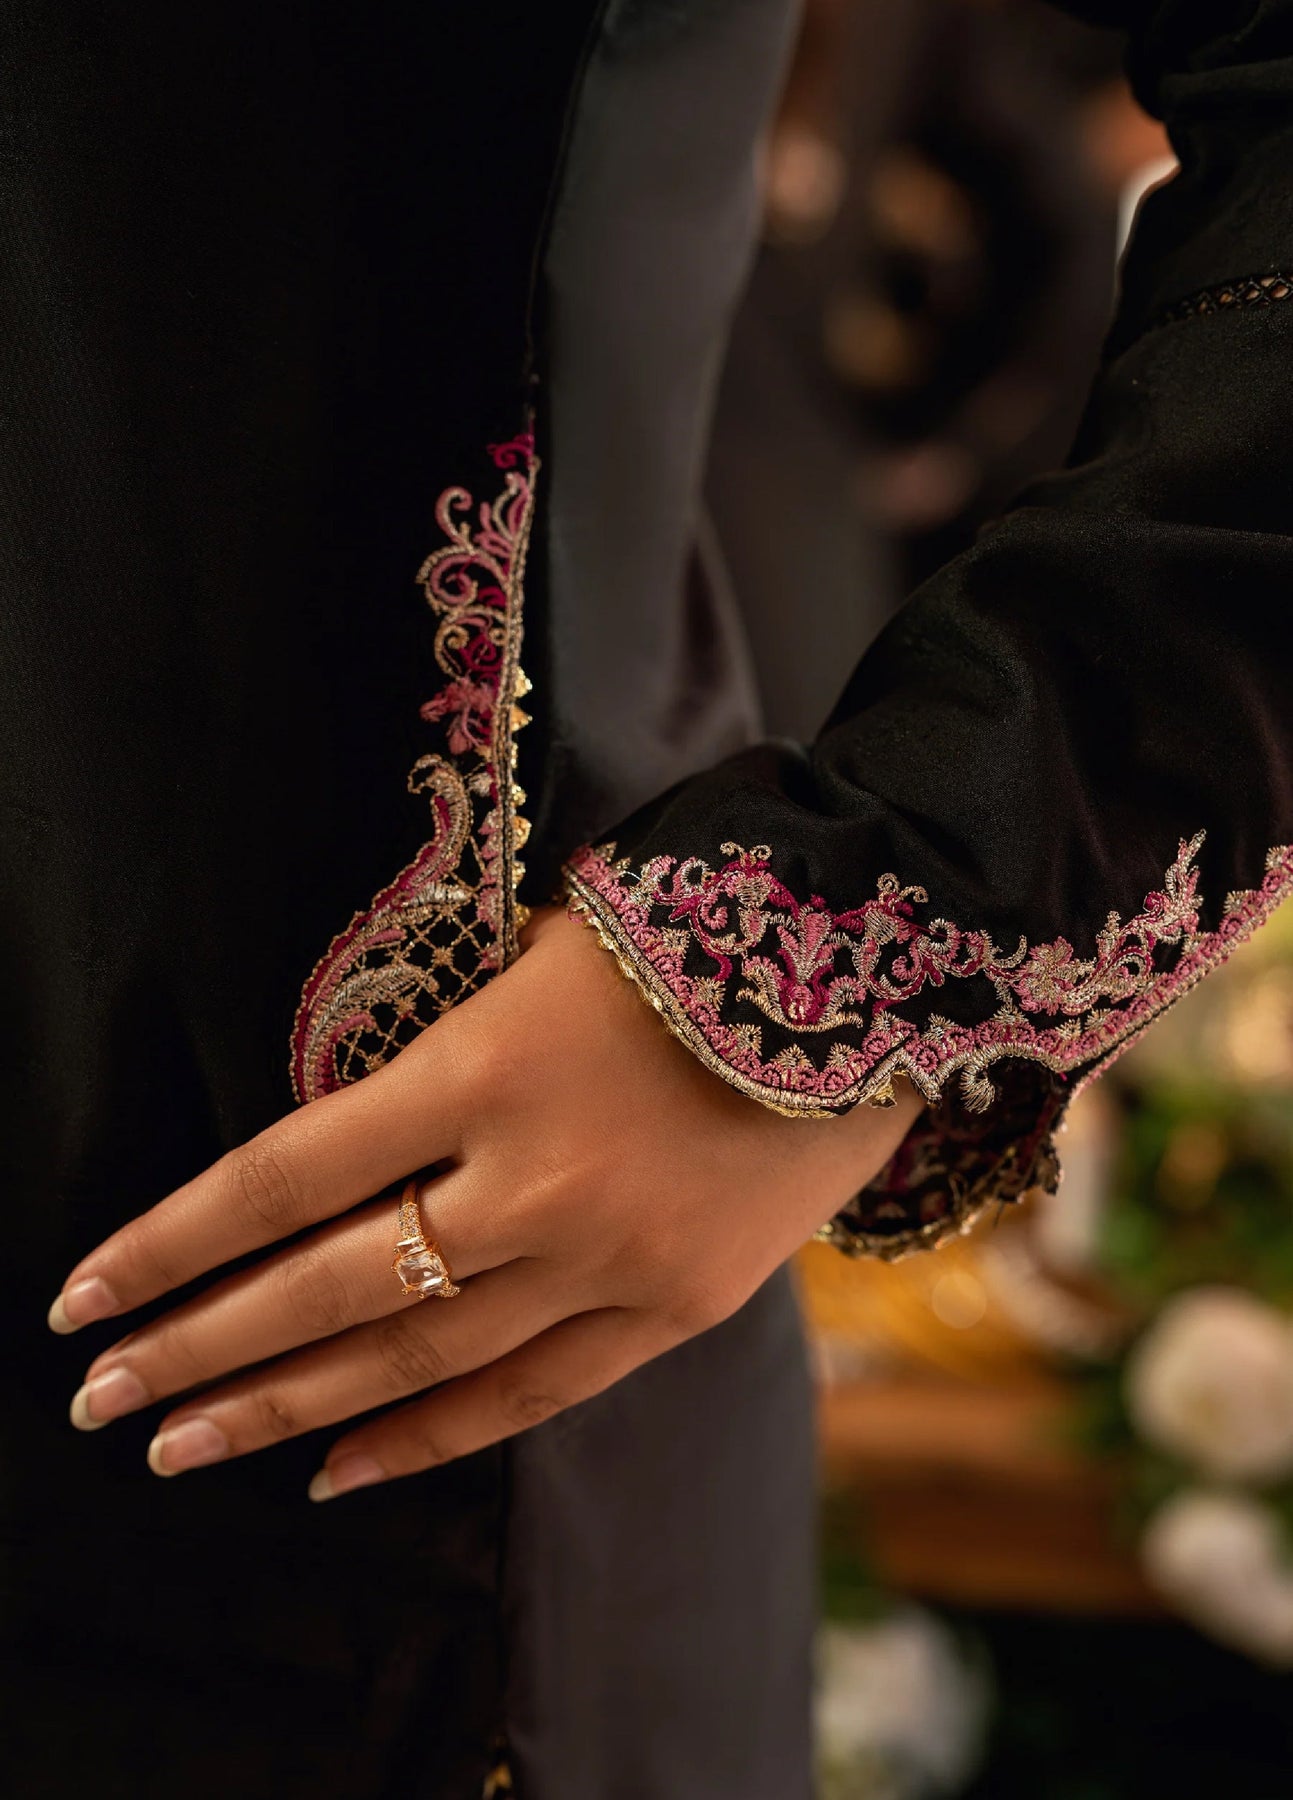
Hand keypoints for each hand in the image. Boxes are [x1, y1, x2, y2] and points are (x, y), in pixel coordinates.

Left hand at [50, 908, 922, 1498]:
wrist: (876, 971)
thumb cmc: (688, 934)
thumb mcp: (537, 960)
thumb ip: (439, 1063)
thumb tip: (337, 1160)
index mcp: (486, 1063)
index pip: (285, 1173)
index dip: (173, 1241)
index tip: (86, 1294)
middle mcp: (534, 1178)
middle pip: (329, 1286)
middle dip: (200, 1347)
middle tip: (102, 1399)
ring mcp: (609, 1256)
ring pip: (415, 1358)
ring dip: (286, 1408)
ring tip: (181, 1449)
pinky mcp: (676, 1307)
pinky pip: (530, 1393)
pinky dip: (427, 1439)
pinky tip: (339, 1474)